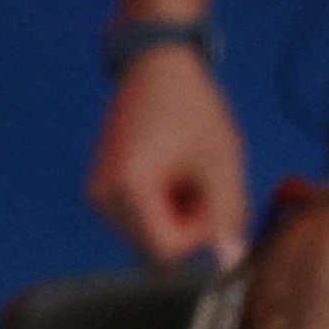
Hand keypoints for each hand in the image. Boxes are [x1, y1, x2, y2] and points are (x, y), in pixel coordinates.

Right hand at [90, 41, 249, 266]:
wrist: (157, 66)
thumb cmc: (192, 107)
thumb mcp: (221, 160)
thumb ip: (229, 214)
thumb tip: (232, 262)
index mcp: (128, 188)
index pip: (167, 250)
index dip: (198, 233)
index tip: (210, 195)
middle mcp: (102, 199)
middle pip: (155, 250)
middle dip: (186, 227)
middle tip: (199, 182)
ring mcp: (97, 198)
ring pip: (147, 241)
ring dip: (175, 219)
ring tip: (184, 175)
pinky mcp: (100, 195)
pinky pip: (138, 225)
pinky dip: (161, 210)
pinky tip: (169, 177)